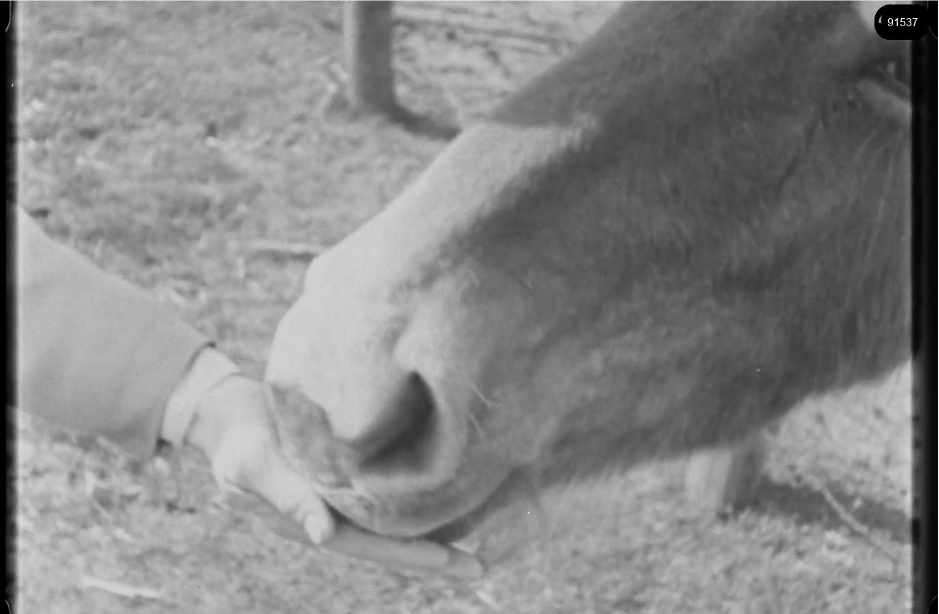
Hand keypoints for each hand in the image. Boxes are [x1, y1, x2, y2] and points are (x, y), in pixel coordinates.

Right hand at [185, 375, 482, 578]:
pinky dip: (415, 500)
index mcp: (312, 522)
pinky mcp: (344, 473)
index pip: (371, 546)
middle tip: (480, 567)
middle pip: (390, 543)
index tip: (451, 562)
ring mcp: (338, 498)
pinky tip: (447, 496)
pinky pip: (386, 495)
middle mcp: (331, 516)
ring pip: (392, 523)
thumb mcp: (250, 464)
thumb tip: (324, 536)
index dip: (412, 554)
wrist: (224, 412)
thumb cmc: (235, 438)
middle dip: (434, 556)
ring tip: (475, 541)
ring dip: (431, 530)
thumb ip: (285, 497)